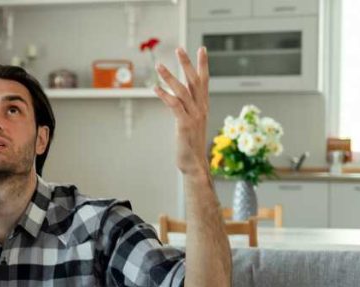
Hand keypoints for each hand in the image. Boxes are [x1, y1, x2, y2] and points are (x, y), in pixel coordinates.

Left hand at [154, 47, 209, 177]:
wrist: (194, 164)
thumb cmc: (191, 144)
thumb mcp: (192, 122)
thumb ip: (188, 108)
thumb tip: (181, 98)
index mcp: (203, 106)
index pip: (204, 81)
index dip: (202, 64)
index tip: (201, 49)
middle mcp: (201, 108)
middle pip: (195, 81)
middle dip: (187, 63)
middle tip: (180, 48)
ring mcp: (194, 116)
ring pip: (182, 91)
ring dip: (170, 77)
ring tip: (158, 65)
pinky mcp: (184, 125)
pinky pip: (174, 106)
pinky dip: (165, 95)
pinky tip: (155, 87)